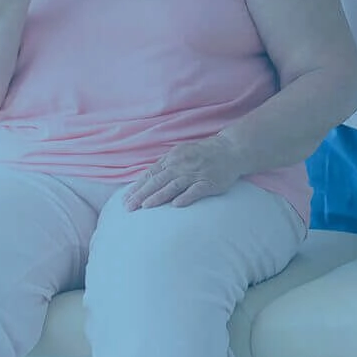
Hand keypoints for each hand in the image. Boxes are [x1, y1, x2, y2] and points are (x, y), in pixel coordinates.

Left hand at [123, 137, 242, 209]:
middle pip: (158, 181)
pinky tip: (176, 205)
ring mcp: (196, 173)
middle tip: (129, 207)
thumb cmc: (203, 153)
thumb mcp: (181, 153)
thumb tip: (146, 180)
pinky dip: (186, 197)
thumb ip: (165, 165)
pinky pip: (196, 190)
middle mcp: (182, 165)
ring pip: (173, 186)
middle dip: (142, 194)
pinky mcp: (210, 182)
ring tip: (145, 206)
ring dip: (159, 196)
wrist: (230, 149)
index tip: (125, 199)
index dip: (138, 187)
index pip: (151, 174)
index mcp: (173, 158)